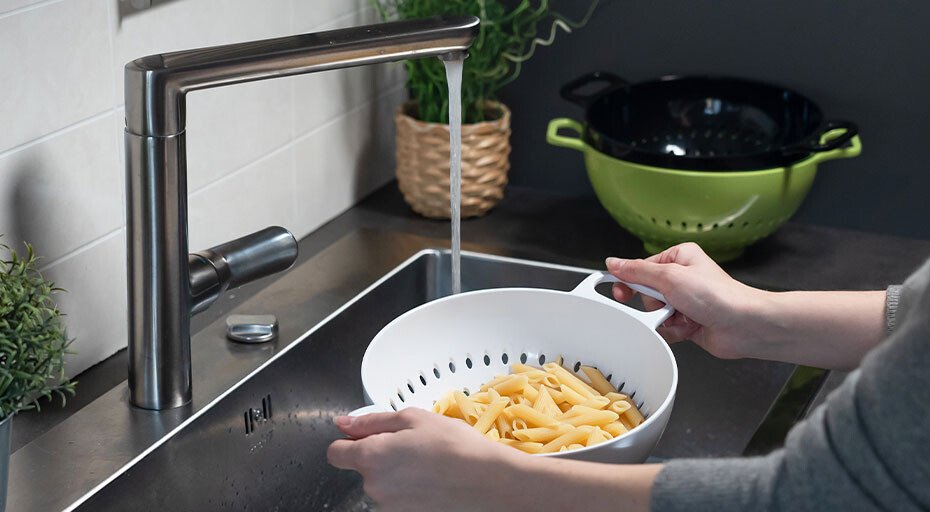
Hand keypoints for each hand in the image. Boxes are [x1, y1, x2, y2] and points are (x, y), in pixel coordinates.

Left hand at [327, 408, 660, 511]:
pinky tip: (434, 484)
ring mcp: (390, 508)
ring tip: (429, 466)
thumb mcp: (413, 418)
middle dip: (382, 458)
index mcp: (370, 457)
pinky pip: (400, 501)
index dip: (350, 442)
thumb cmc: (454, 444)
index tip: (368, 437)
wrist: (489, 482)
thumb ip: (372, 421)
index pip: (335, 453)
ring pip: (384, 487)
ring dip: (398, 476)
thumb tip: (343, 424)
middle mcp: (373, 487)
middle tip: (414, 447)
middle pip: (364, 470)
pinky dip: (412, 493)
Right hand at [606, 242, 763, 358]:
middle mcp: (682, 277)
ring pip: (654, 313)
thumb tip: (614, 263)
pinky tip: (690, 326)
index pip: (641, 268)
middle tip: (665, 304)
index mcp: (679, 257)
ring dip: (665, 319)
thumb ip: (637, 271)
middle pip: (646, 292)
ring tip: (684, 316)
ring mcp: (685, 301)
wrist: (743, 326)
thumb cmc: (718, 296)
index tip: (620, 292)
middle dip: (654, 303)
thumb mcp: (670, 277)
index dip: (629, 281)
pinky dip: (674, 330)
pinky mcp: (688, 321)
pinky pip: (665, 328)